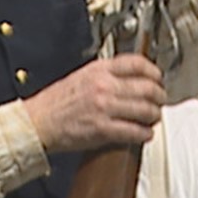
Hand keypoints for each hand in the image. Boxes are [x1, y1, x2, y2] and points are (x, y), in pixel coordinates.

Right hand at [23, 53, 166, 152]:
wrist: (37, 122)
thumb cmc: (56, 102)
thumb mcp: (82, 76)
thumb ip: (106, 74)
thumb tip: (130, 77)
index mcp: (99, 70)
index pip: (137, 63)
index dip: (154, 71)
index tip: (158, 78)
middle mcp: (104, 86)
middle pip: (147, 87)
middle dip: (159, 96)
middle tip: (160, 100)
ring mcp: (104, 107)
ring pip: (145, 110)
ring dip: (154, 115)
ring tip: (153, 118)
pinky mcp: (102, 129)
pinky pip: (134, 131)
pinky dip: (145, 134)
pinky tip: (145, 134)